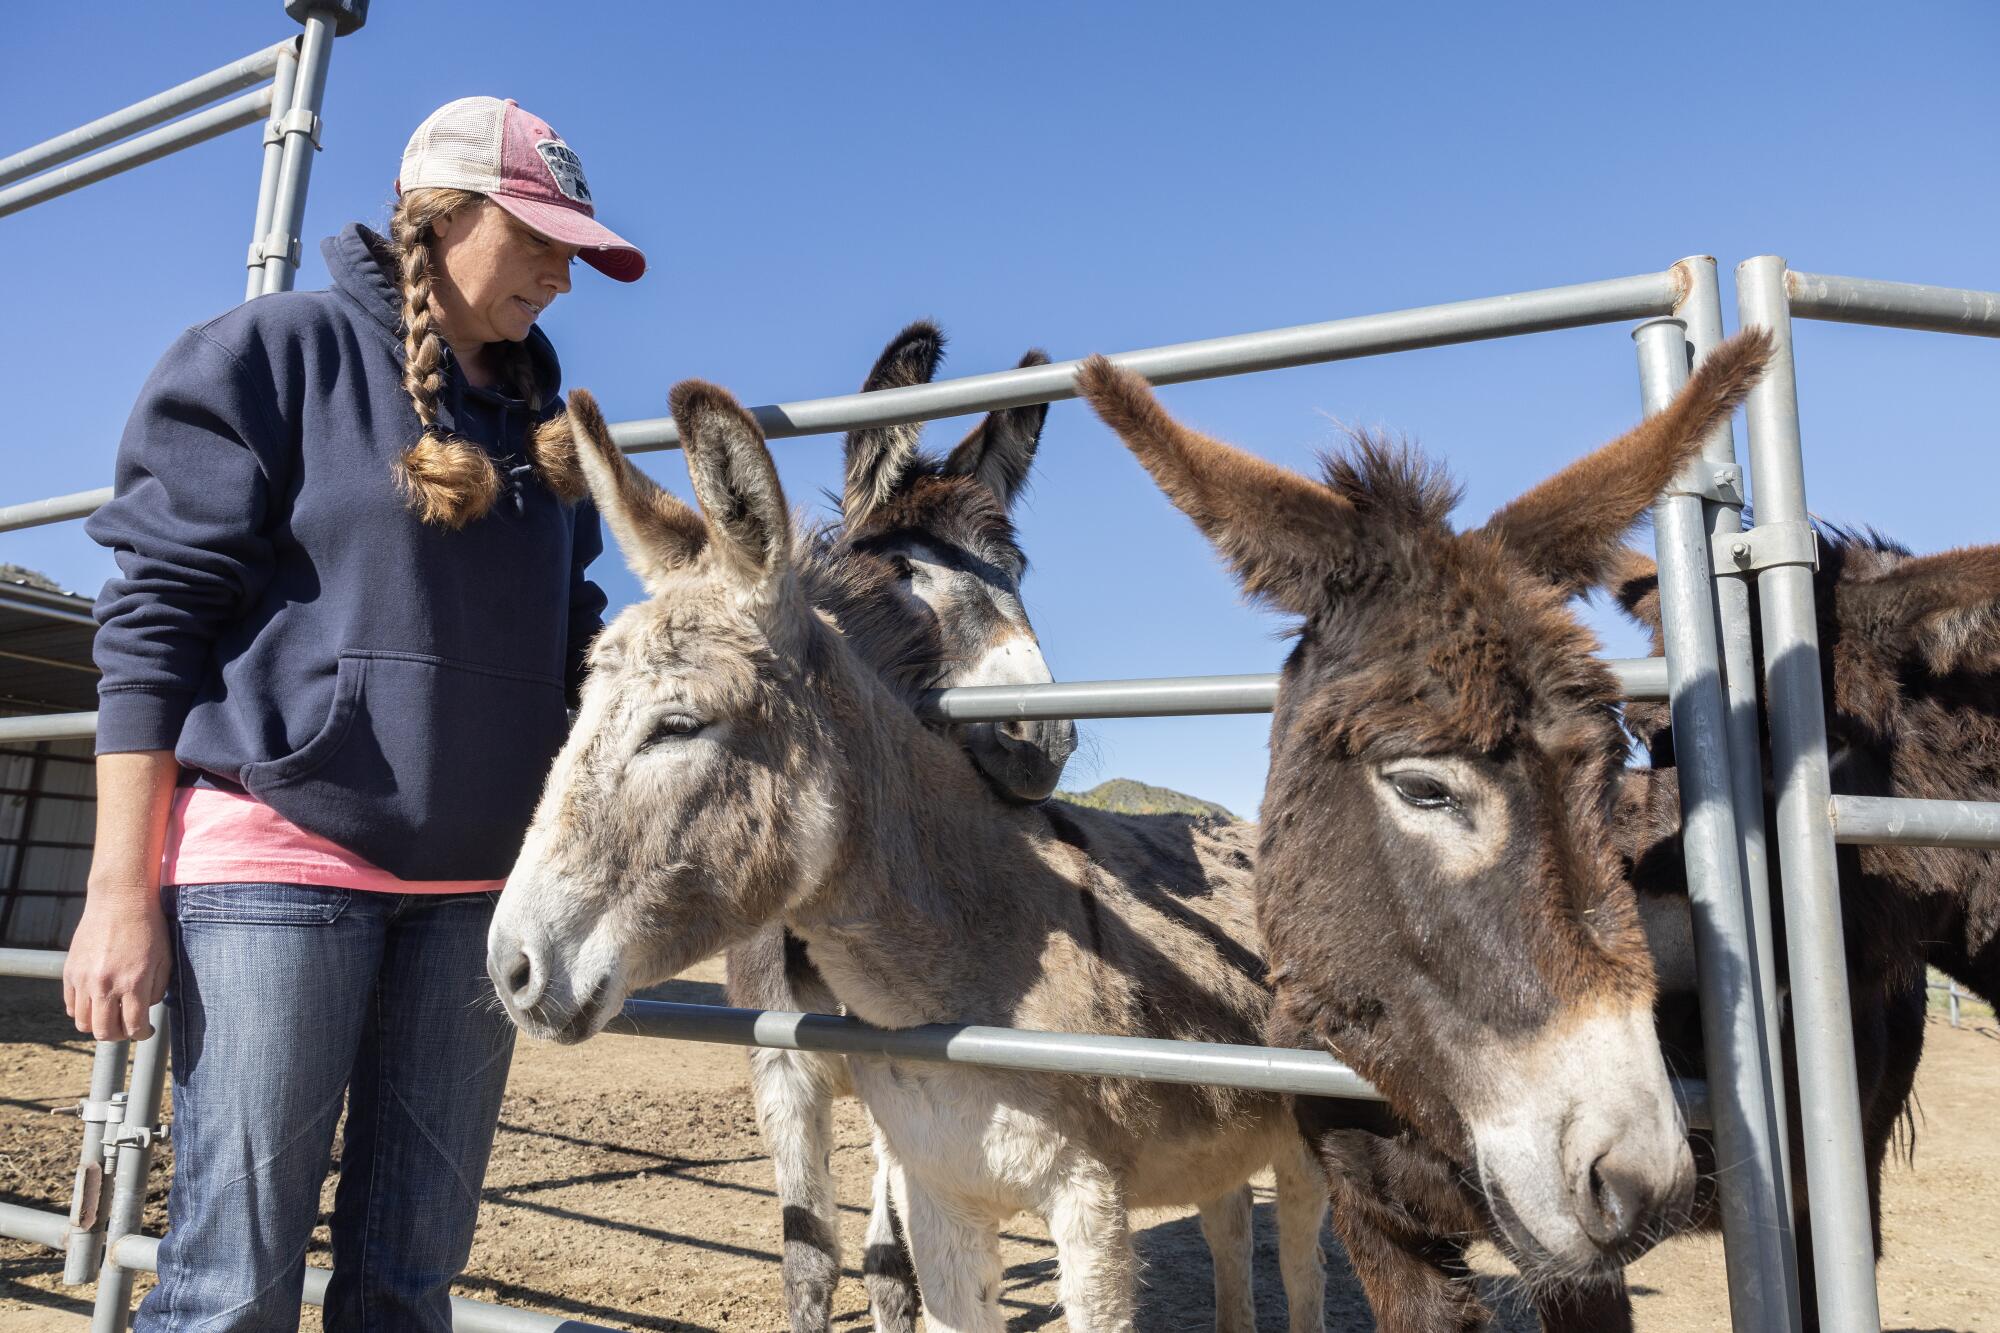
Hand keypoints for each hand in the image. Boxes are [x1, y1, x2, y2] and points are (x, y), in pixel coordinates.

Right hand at [63, 889, 169, 1041]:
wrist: (120, 899)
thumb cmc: (149, 927)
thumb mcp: (165, 959)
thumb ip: (157, 990)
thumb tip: (146, 1011)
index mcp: (133, 982)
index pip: (133, 1027)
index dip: (142, 1034)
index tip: (145, 1031)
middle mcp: (105, 984)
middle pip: (104, 1032)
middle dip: (119, 1035)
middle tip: (128, 1027)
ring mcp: (84, 979)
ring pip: (83, 1022)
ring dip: (98, 1025)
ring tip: (111, 1015)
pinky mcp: (69, 971)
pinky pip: (71, 1005)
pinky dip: (83, 1011)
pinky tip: (97, 1002)